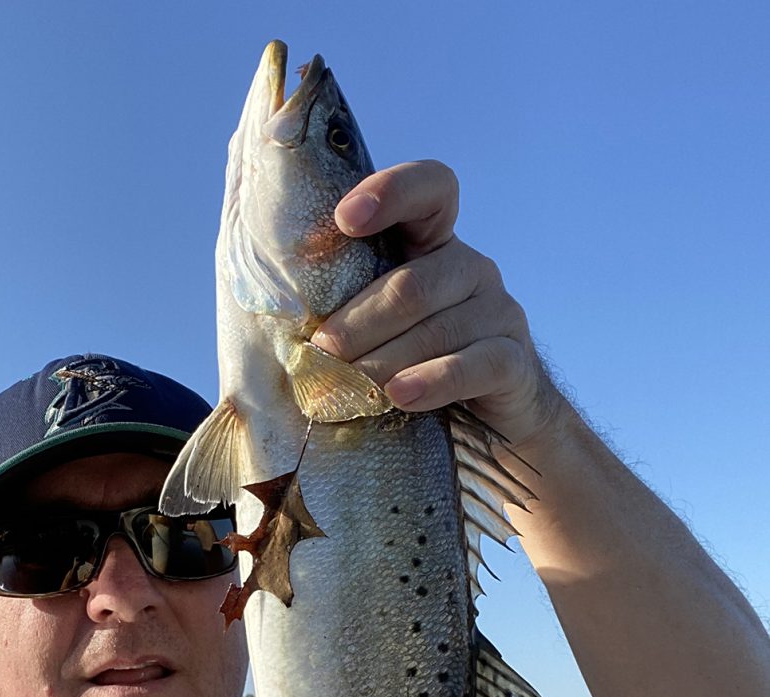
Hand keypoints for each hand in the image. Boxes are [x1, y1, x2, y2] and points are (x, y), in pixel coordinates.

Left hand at [311, 160, 569, 450]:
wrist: (486, 428)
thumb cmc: (408, 372)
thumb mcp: (373, 333)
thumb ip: (338, 310)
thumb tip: (262, 314)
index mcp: (432, 246)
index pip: (430, 190)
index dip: (392, 193)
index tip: (344, 219)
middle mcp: (469, 269)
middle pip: (413, 283)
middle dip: (359, 320)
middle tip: (320, 353)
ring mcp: (498, 312)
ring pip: (437, 328)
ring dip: (384, 360)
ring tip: (348, 388)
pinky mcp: (513, 361)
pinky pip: (473, 365)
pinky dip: (433, 381)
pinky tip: (401, 396)